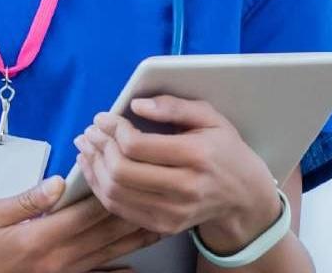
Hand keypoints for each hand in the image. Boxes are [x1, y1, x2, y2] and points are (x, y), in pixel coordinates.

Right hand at [0, 176, 160, 272]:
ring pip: (106, 256)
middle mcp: (56, 261)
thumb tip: (60, 183)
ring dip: (134, 240)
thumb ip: (25, 201)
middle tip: (160, 195)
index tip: (127, 169)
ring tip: (161, 225)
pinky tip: (133, 270)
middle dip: (133, 212)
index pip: (86, 212)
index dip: (109, 190)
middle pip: (104, 235)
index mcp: (39, 238)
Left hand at [73, 95, 284, 249]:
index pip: (137, 146)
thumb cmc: (224, 150)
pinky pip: (119, 208)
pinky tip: (94, 168)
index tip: (103, 118)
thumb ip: (174, 107)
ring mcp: (174, 212)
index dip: (112, 129)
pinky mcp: (163, 226)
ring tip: (87, 147)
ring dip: (93, 166)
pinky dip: (99, 187)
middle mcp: (185, 189)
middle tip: (90, 132)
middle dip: (98, 147)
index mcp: (197, 156)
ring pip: (114, 192)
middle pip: (121, 170)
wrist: (244, 196)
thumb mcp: (210, 118)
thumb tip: (136, 105)